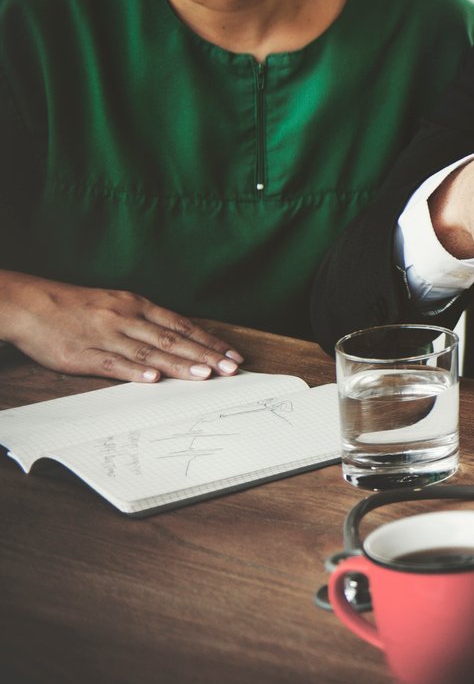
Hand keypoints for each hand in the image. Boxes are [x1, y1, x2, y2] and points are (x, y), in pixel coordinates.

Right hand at [0, 270, 242, 382]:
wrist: (31, 304)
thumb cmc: (77, 306)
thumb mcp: (116, 304)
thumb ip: (145, 321)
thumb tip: (177, 338)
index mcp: (137, 306)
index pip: (181, 325)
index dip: (209, 340)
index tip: (232, 354)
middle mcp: (126, 319)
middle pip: (172, 340)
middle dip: (205, 354)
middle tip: (231, 368)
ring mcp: (106, 337)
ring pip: (149, 352)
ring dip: (179, 365)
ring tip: (204, 374)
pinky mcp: (84, 355)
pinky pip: (113, 364)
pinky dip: (134, 372)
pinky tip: (153, 380)